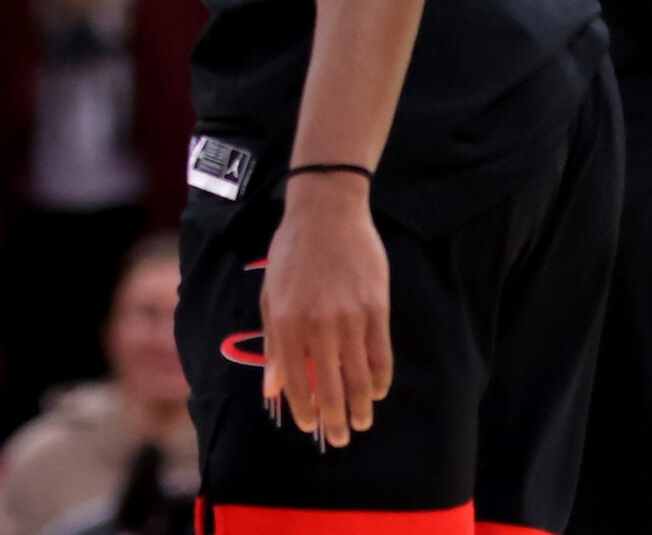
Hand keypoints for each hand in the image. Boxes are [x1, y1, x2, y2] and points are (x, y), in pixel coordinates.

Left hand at [259, 174, 392, 447]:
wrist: (326, 212)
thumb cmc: (292, 253)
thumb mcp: (270, 295)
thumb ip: (273, 343)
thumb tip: (271, 387)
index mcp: (286, 321)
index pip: (295, 379)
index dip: (302, 408)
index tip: (308, 425)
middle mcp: (317, 324)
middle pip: (330, 387)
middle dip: (334, 420)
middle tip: (339, 439)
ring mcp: (350, 317)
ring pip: (359, 377)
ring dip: (361, 407)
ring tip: (361, 423)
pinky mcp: (376, 308)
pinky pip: (381, 355)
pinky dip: (380, 379)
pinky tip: (377, 391)